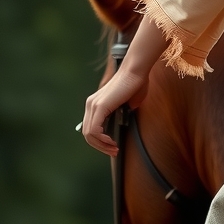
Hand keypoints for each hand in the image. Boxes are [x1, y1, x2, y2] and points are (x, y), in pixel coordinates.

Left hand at [80, 19, 167, 155]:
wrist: (136, 71)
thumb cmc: (136, 84)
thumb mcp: (128, 104)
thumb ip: (123, 113)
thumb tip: (122, 124)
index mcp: (95, 103)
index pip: (90, 128)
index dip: (100, 141)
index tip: (113, 146)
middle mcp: (90, 104)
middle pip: (87, 134)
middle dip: (100, 146)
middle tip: (113, 151)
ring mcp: (93, 105)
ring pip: (89, 134)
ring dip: (101, 145)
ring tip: (113, 149)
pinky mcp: (99, 106)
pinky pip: (94, 129)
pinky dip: (102, 139)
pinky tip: (112, 141)